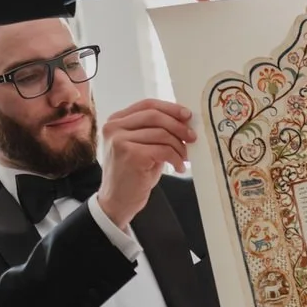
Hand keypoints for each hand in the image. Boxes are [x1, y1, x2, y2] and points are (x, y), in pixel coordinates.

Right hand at [95, 98, 196, 229]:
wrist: (117, 202)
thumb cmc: (132, 174)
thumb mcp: (141, 146)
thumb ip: (154, 130)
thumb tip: (183, 120)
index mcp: (116, 121)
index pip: (147, 104)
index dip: (170, 108)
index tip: (187, 115)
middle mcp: (114, 127)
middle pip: (155, 116)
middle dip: (178, 126)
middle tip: (193, 137)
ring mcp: (120, 140)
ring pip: (162, 134)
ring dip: (179, 146)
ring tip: (184, 157)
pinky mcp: (130, 154)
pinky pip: (163, 150)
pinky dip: (176, 158)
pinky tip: (179, 167)